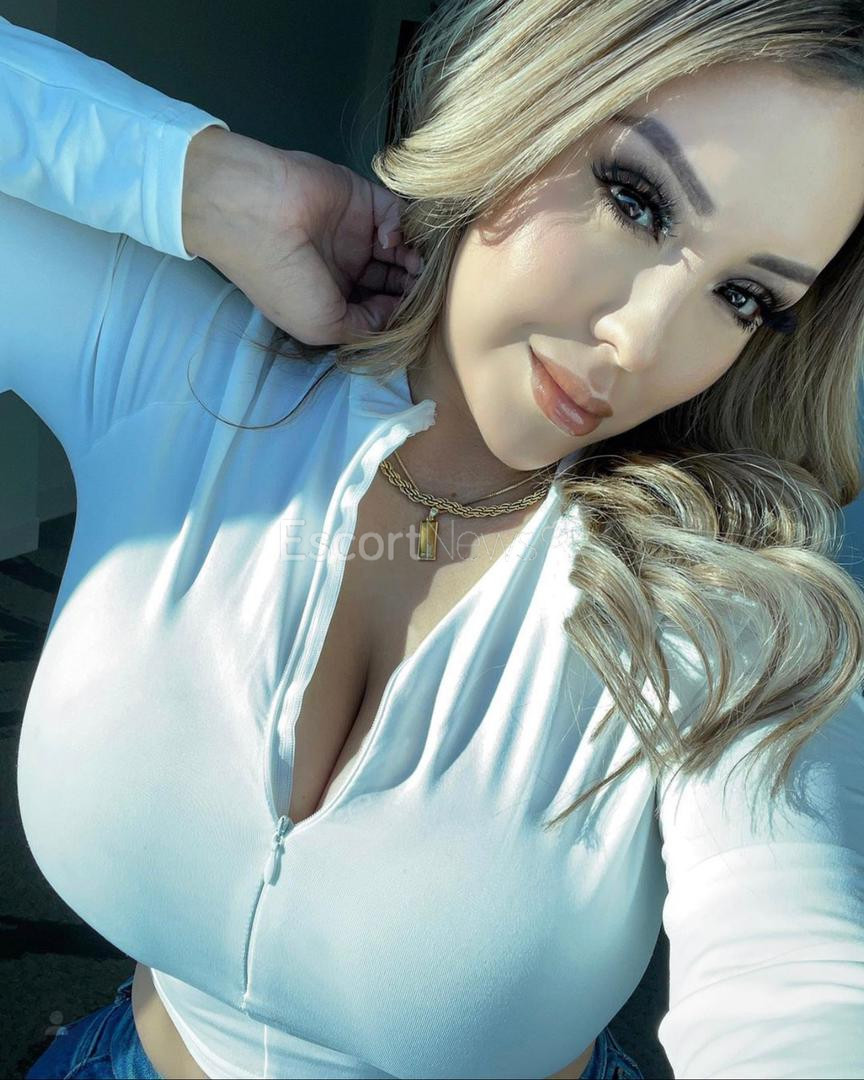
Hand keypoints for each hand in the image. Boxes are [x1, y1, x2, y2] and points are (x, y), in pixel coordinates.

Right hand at [182, 127, 423, 345]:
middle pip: (393, 278)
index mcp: (333, 297)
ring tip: (417, 268)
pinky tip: (389, 241)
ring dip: (413, 259)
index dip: (398, 313)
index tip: (415, 318)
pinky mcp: (363, 198)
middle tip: (426, 291)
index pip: (377, 307)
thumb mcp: (321, 326)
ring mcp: (355, 231)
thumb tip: (396, 313)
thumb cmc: (283, 280)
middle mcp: (346, 265)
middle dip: (411, 286)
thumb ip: (365, 327)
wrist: (255, 214)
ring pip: (400, 248)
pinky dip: (401, 228)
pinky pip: (395, 213)